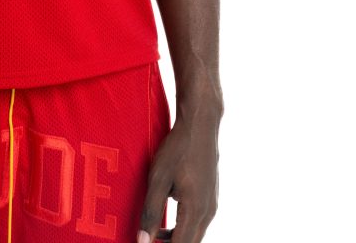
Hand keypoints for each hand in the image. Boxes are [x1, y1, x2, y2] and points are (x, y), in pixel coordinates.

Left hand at [137, 116, 218, 242]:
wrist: (200, 125)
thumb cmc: (177, 149)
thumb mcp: (158, 179)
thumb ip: (150, 212)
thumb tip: (143, 241)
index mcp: (196, 211)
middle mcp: (208, 212)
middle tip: (149, 240)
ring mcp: (212, 204)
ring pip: (195, 233)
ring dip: (176, 238)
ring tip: (155, 234)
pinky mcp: (210, 196)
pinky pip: (198, 221)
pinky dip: (183, 226)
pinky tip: (167, 218)